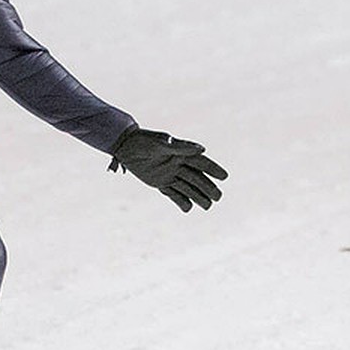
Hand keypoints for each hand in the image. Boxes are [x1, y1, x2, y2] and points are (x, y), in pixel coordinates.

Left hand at [109, 126, 226, 211]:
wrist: (124, 146)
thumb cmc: (144, 141)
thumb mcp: (161, 144)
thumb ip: (181, 148)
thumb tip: (202, 149)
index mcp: (181, 153)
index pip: (201, 163)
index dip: (213, 169)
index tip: (224, 177)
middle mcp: (177, 164)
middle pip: (196, 178)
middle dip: (208, 187)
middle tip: (218, 197)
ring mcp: (169, 174)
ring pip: (187, 188)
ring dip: (198, 196)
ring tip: (208, 206)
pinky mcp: (159, 182)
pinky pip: (172, 194)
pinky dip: (180, 201)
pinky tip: (188, 208)